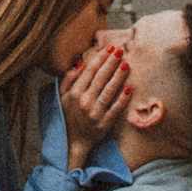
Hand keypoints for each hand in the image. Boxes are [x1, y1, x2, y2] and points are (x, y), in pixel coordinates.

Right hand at [63, 35, 129, 161]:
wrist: (72, 142)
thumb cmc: (68, 116)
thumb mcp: (62, 97)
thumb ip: (69, 79)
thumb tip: (81, 63)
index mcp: (74, 93)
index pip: (89, 71)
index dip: (100, 58)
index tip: (109, 48)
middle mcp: (85, 102)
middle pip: (101, 78)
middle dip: (111, 62)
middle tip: (121, 50)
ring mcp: (96, 113)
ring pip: (109, 91)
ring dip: (119, 76)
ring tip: (126, 64)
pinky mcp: (105, 124)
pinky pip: (115, 109)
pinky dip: (123, 99)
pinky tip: (130, 88)